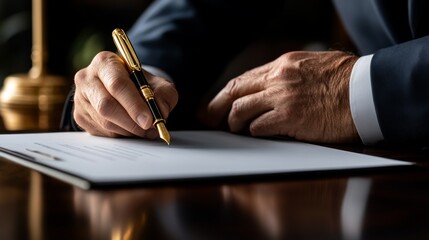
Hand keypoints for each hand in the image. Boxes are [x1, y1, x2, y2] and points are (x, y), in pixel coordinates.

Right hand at [73, 51, 177, 137]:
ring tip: (145, 131)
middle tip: (148, 130)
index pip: (117, 84)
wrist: (126, 88)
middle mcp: (87, 78)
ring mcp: (80, 98)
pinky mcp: (80, 116)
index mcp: (105, 62)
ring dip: (128, 131)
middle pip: (106, 105)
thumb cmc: (141, 84)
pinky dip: (120, 135)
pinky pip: (101, 131)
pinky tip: (131, 130)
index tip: (149, 120)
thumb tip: (160, 112)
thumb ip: (164, 94)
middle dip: (131, 122)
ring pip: (104, 122)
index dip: (134, 105)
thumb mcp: (158, 84)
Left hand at [203, 50, 359, 143]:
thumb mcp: (313, 65)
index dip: (226, 93)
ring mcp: (281, 98)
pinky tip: (254, 134)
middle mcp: (277, 79)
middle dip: (216, 107)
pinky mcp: (289, 118)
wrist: (367, 90)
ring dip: (233, 122)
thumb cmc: (346, 79)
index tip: (216, 104)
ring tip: (234, 130)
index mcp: (282, 64)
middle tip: (208, 118)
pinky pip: (258, 127)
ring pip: (241, 110)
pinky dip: (252, 132)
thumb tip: (272, 86)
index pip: (244, 79)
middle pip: (234, 92)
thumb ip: (289, 74)